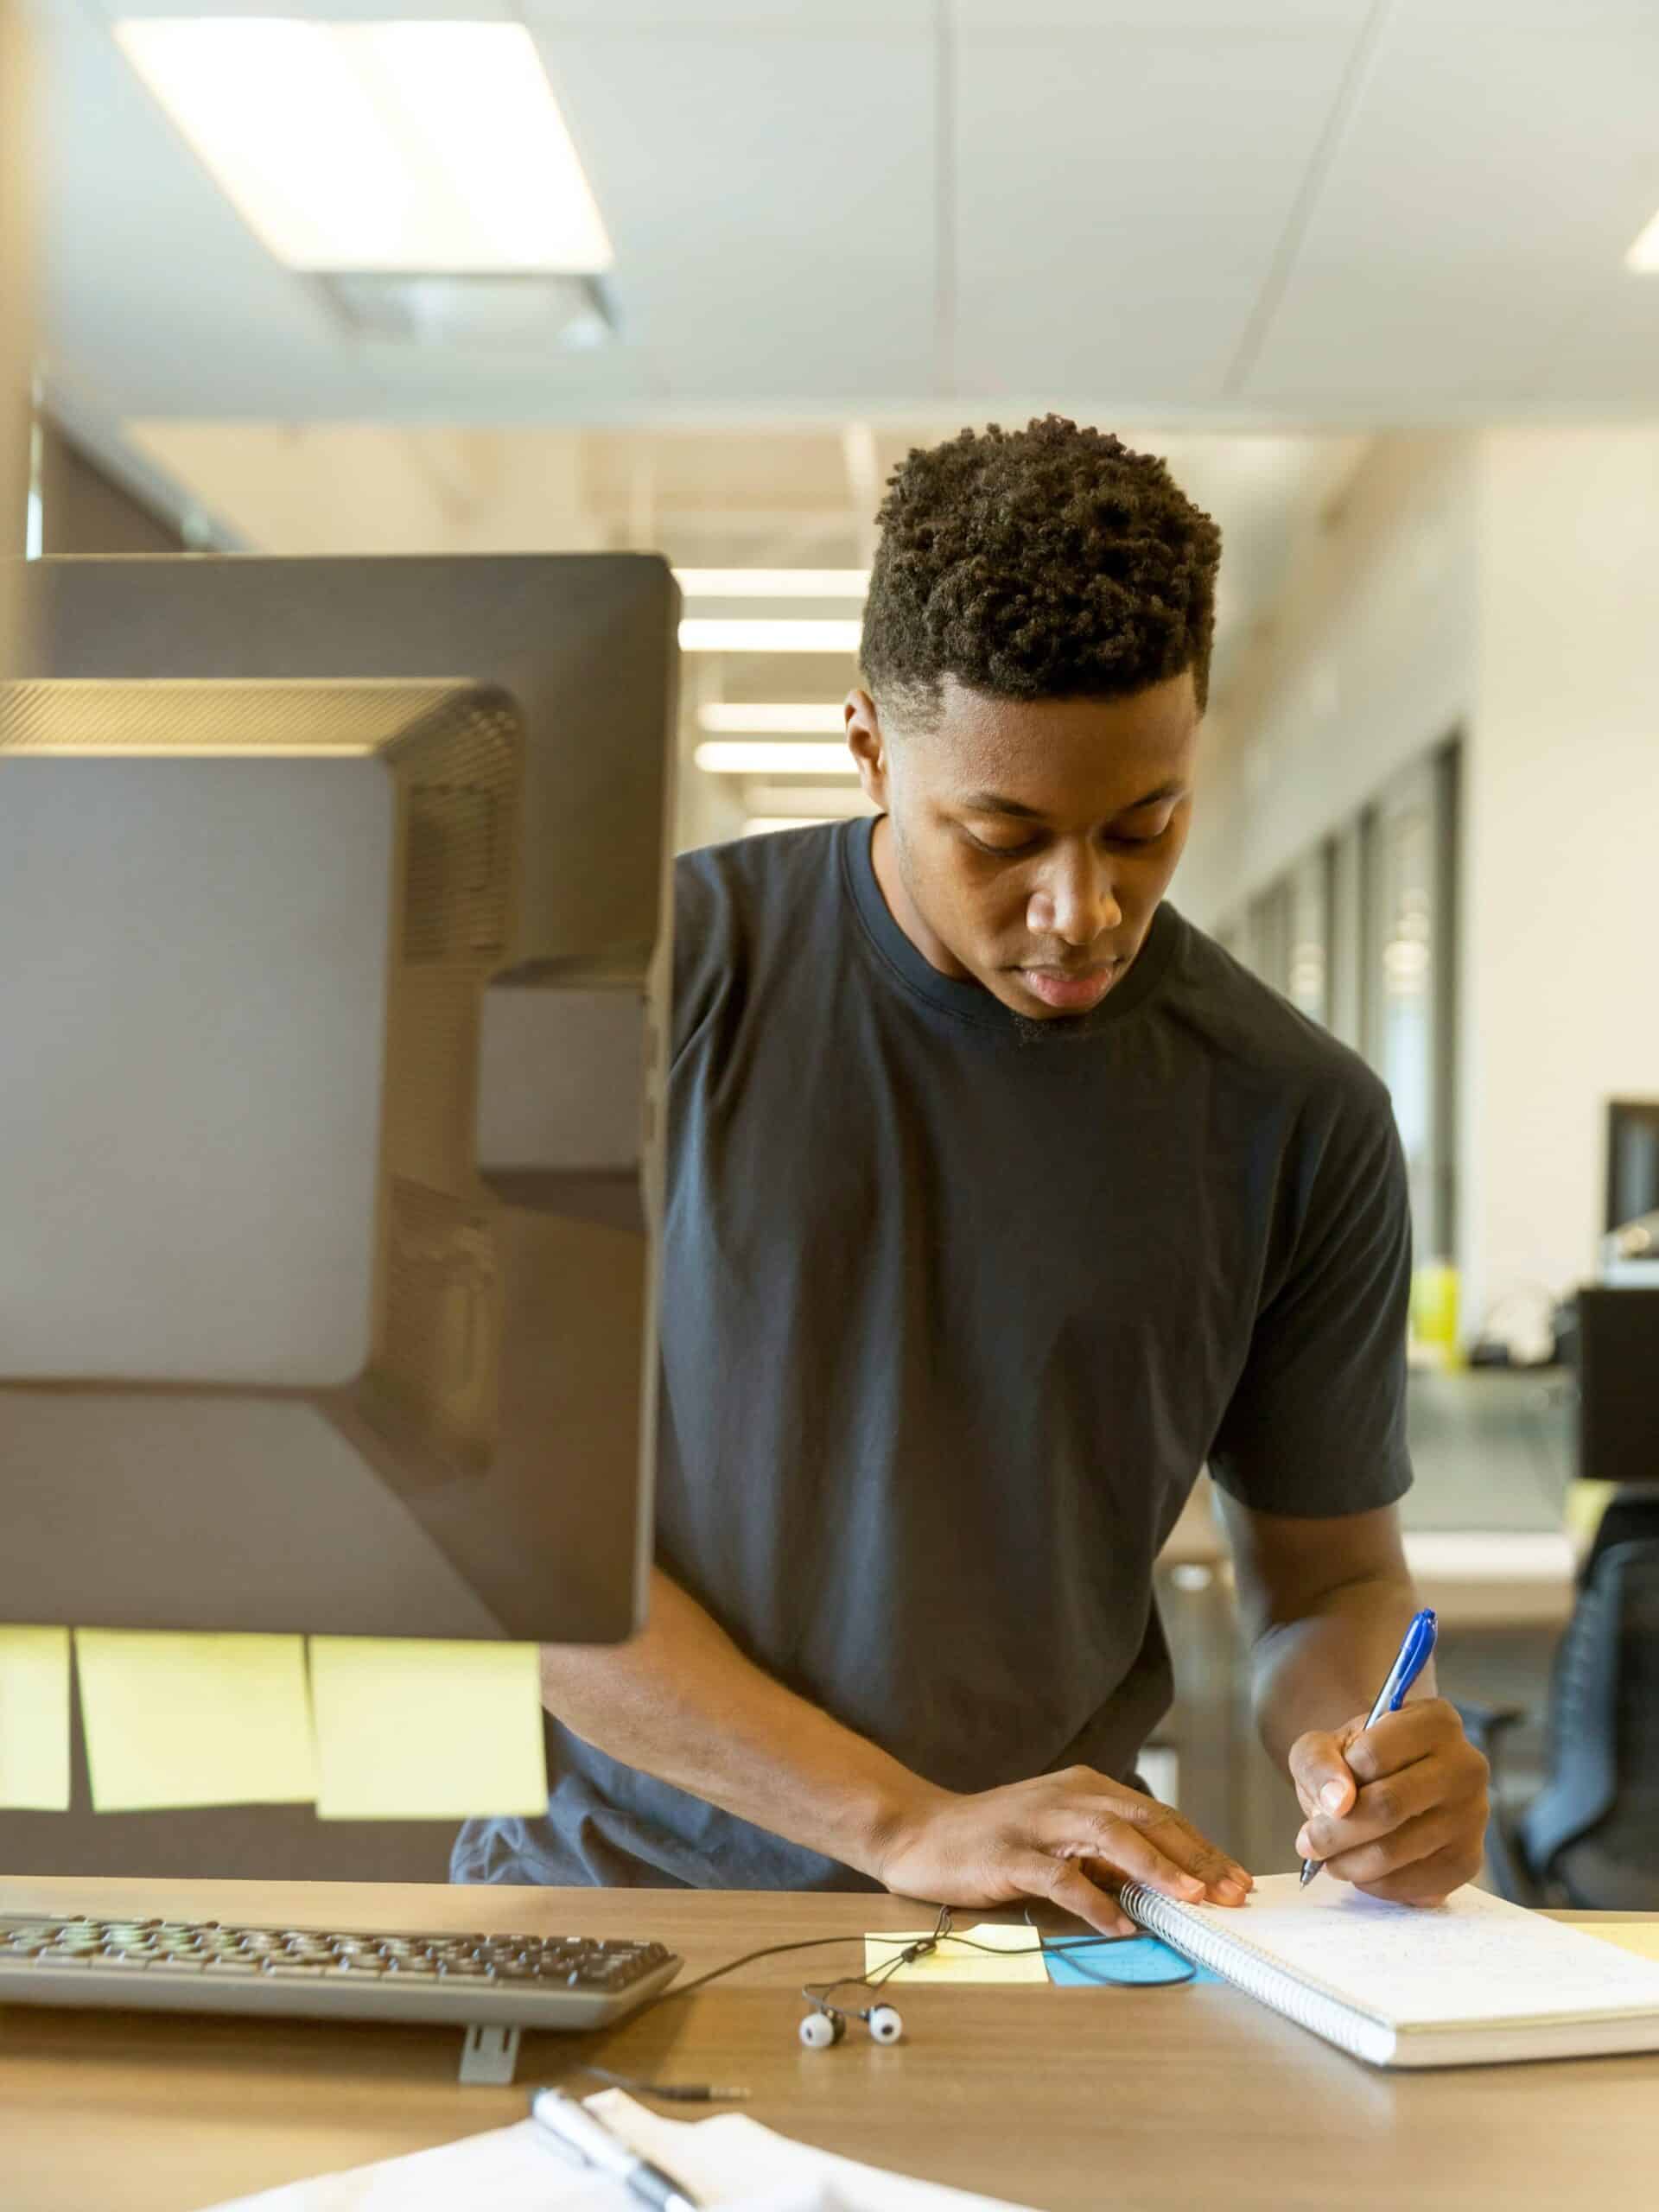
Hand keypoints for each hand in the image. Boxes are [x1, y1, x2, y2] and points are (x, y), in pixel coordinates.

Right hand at [870, 1768, 1253, 1937]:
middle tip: (1230, 1893)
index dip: (1200, 1848)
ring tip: (1190, 1898)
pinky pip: (1059, 1877)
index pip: (1157, 1816)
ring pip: (1109, 1838)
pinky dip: (1094, 1901)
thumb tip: (1166, 1884)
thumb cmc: (994, 1839)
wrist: (918, 1831)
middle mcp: (1067, 1796)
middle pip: (1145, 1820)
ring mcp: (1037, 1823)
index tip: (1235, 1881)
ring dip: (1154, 1868)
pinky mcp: (1008, 1854)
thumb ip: (1105, 1853)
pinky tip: (1119, 1925)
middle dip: (1194, 1858)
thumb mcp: (1058, 1836)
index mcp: (1085, 1788)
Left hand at [1289, 1697, 1487, 1905]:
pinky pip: (1415, 1885)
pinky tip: (1361, 1869)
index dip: (1337, 1780)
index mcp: (1435, 1721)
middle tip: (1308, 1842)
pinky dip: (1376, 1884)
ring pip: (1397, 1850)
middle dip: (1335, 1832)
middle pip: (1387, 1806)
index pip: (1372, 1755)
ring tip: (1329, 1856)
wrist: (1388, 1783)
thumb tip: (1337, 1803)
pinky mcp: (1469, 1860)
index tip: (1323, 1791)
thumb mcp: (1323, 1746)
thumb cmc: (1355, 1760)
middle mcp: (1467, 1766)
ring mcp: (1474, 1816)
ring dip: (1349, 1862)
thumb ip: (1319, 1764)